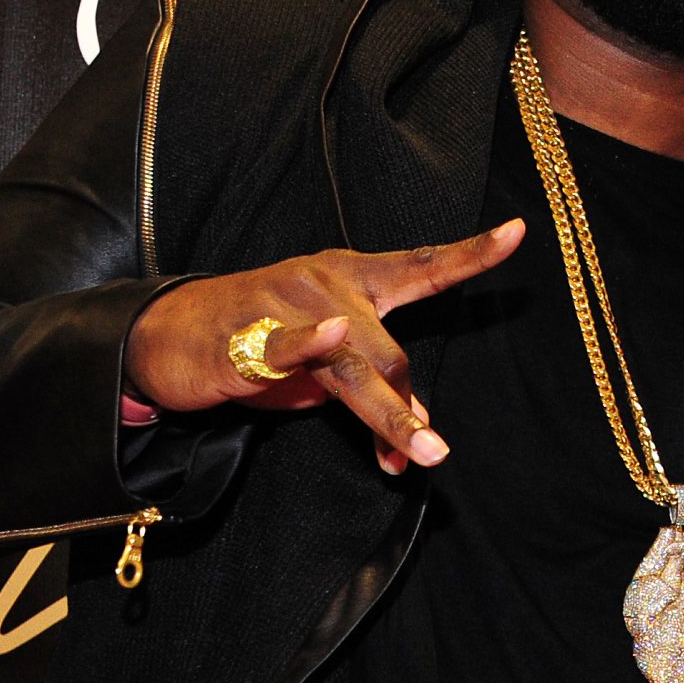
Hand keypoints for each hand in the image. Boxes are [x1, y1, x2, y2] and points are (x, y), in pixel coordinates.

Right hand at [123, 220, 524, 472]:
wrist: (165, 335)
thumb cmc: (258, 341)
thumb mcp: (327, 365)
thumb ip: (373, 386)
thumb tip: (418, 431)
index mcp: (355, 278)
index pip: (423, 266)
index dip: (472, 253)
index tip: (518, 232)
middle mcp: (329, 283)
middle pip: (391, 351)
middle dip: (408, 407)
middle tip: (426, 451)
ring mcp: (289, 304)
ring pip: (353, 364)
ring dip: (389, 412)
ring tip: (422, 450)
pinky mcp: (245, 332)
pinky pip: (289, 343)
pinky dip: (310, 342)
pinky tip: (330, 337)